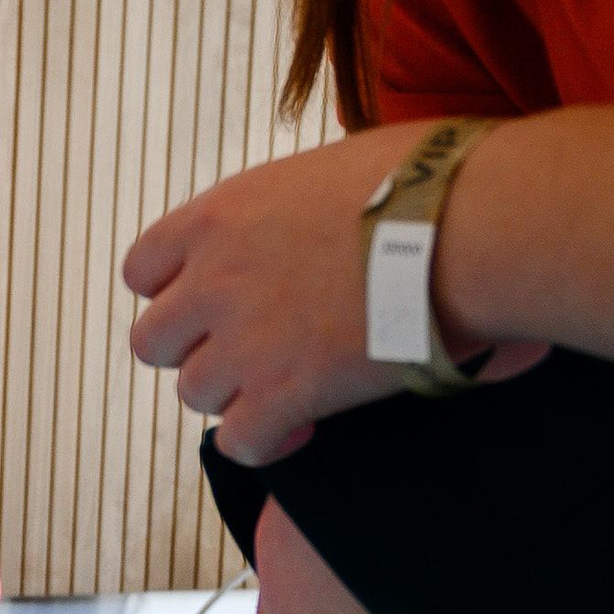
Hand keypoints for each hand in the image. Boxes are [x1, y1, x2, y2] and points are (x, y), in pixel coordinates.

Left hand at [124, 124, 439, 465]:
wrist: (472, 227)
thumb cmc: (427, 182)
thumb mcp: (329, 170)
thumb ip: (289, 208)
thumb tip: (313, 222)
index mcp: (218, 217)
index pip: (141, 269)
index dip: (173, 293)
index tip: (212, 303)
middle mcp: (213, 279)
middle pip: (153, 341)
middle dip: (195, 350)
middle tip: (248, 351)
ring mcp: (243, 340)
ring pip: (193, 394)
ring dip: (234, 396)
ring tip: (285, 387)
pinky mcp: (284, 393)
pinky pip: (239, 442)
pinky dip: (264, 443)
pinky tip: (302, 429)